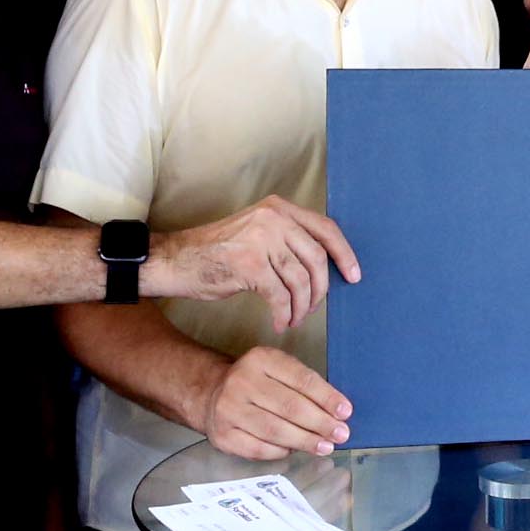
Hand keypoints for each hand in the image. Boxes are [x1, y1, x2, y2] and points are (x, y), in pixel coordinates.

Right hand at [150, 195, 360, 329]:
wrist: (175, 260)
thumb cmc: (216, 253)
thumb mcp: (256, 233)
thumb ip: (287, 240)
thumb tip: (322, 268)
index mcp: (278, 209)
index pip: (325, 229)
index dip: (344, 254)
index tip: (354, 275)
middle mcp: (272, 219)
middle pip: (317, 259)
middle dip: (321, 290)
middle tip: (313, 308)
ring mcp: (261, 240)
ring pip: (300, 280)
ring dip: (301, 307)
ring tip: (293, 318)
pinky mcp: (249, 265)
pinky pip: (281, 296)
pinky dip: (284, 314)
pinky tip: (278, 322)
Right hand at [201, 345, 351, 458]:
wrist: (212, 394)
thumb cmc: (257, 384)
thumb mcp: (278, 371)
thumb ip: (305, 387)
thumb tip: (337, 413)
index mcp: (260, 359)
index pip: (301, 379)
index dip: (326, 397)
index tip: (345, 412)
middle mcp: (242, 382)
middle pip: (290, 407)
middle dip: (320, 423)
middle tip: (341, 434)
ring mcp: (229, 410)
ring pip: (275, 430)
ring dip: (305, 441)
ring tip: (325, 446)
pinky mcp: (223, 435)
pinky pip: (259, 448)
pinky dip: (281, 451)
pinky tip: (294, 450)